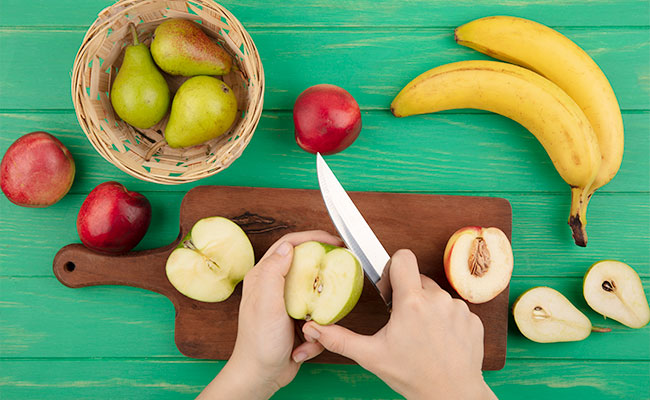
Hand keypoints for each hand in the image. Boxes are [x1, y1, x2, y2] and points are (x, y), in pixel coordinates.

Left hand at [198, 230, 342, 399]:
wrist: (261, 376)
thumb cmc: (259, 342)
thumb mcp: (266, 303)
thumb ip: (274, 272)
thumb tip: (287, 246)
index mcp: (263, 276)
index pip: (289, 245)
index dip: (312, 238)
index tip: (333, 241)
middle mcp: (275, 286)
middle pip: (306, 266)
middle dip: (323, 276)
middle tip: (341, 274)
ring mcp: (288, 304)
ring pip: (316, 295)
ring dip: (320, 315)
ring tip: (311, 329)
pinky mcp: (298, 321)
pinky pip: (318, 319)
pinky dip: (316, 335)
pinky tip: (303, 345)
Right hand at [302, 249, 496, 399]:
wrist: (452, 394)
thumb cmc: (412, 376)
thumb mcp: (371, 356)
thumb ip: (339, 339)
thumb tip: (313, 328)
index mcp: (411, 302)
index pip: (403, 257)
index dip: (393, 266)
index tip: (390, 286)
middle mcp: (437, 299)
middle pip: (417, 278)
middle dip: (408, 294)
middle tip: (403, 321)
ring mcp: (458, 308)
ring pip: (436, 294)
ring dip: (428, 307)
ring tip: (422, 334)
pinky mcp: (473, 318)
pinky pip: (454, 308)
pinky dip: (446, 319)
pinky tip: (440, 340)